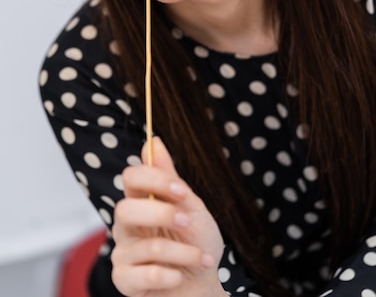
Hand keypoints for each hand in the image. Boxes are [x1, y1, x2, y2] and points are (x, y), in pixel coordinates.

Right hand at [111, 137, 225, 296]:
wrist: (203, 285)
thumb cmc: (197, 242)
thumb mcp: (191, 206)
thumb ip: (170, 177)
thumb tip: (154, 141)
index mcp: (141, 201)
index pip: (131, 177)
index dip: (154, 180)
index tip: (181, 191)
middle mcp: (127, 225)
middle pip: (125, 209)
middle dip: (162, 214)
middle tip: (187, 222)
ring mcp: (123, 253)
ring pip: (148, 246)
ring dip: (184, 252)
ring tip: (202, 258)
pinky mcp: (124, 280)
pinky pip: (146, 274)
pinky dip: (173, 275)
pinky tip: (181, 276)